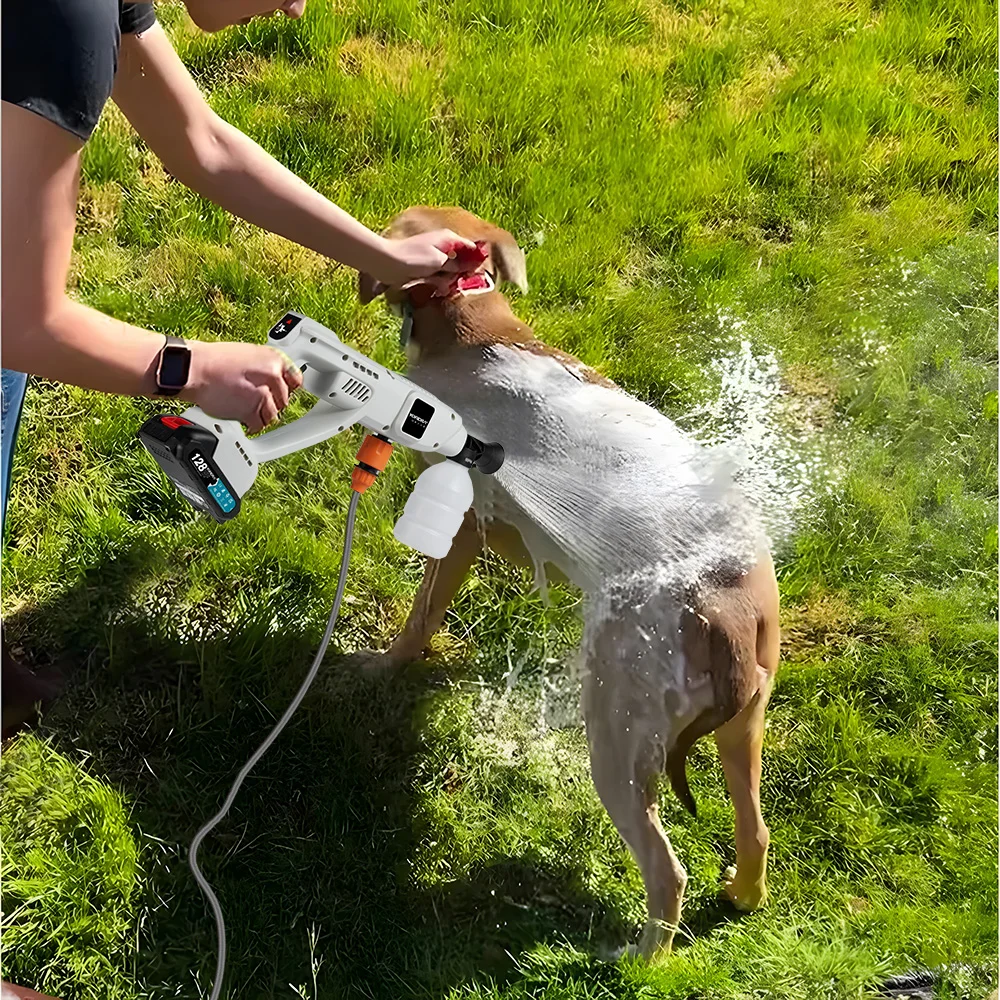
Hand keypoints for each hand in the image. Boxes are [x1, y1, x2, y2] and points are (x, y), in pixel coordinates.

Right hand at [182, 341, 301, 432]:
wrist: (194, 369)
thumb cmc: (213, 360)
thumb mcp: (248, 354)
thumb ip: (265, 367)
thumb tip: (273, 378)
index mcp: (274, 360)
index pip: (296, 381)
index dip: (287, 389)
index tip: (281, 393)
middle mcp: (273, 377)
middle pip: (284, 401)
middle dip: (272, 403)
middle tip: (256, 400)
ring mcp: (264, 395)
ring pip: (273, 415)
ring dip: (261, 415)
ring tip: (246, 407)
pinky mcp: (252, 411)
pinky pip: (259, 425)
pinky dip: (251, 425)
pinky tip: (242, 416)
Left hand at [373, 229, 478, 287]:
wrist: (388, 263)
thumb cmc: (413, 257)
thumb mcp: (439, 261)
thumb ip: (456, 265)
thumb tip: (471, 265)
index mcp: (448, 239)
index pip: (470, 247)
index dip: (476, 259)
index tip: (481, 272)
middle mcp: (443, 247)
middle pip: (461, 261)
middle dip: (462, 273)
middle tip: (463, 283)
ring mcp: (434, 258)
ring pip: (450, 271)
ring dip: (449, 280)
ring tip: (446, 287)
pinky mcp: (425, 268)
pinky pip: (438, 277)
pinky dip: (439, 283)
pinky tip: (438, 289)